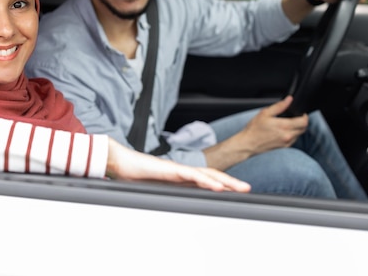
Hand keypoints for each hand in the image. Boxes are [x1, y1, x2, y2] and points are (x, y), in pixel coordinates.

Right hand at [105, 138, 250, 192]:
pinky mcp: (169, 169)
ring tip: (239, 187)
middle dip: (230, 182)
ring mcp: (176, 169)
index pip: (204, 179)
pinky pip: (191, 175)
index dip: (221, 184)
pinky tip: (217, 186)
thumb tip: (177, 204)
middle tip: (247, 188)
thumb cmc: (133, 175)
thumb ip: (167, 192)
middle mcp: (181, 170)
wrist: (120, 162)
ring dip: (224, 181)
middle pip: (210, 175)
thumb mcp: (154, 189)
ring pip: (205, 174)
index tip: (235, 191)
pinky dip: (206, 181)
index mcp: (178, 176)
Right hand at [236, 96, 307, 154]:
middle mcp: (288, 136)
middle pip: (304, 128)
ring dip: (297, 128)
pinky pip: (293, 139)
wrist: (248, 144)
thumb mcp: (265, 113)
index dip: (304, 116)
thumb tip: (289, 99)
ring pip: (299, 134)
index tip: (300, 113)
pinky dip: (292, 134)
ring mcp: (287, 143)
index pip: (304, 122)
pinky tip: (282, 131)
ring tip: (287, 124)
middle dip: (302, 122)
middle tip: (294, 117)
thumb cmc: (254, 129)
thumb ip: (279, 106)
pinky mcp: (284, 147)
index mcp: (284, 126)